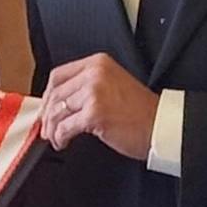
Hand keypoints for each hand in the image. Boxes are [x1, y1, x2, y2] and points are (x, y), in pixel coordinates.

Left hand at [38, 56, 158, 159]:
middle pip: (55, 94)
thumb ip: (87, 87)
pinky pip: (65, 127)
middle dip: (47, 115)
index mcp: (98, 63)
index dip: (47, 95)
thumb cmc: (140, 111)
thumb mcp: (112, 85)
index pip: (58, 75)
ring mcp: (94, 92)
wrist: (160, 125)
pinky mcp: (94, 113)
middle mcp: (95, 73)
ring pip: (57, 111)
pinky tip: (64, 143)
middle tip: (47, 129)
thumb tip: (57, 102)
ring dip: (52, 129)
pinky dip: (60, 138)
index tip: (46, 108)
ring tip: (56, 138)